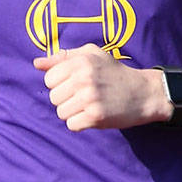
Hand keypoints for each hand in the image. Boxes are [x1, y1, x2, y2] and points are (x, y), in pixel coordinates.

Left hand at [32, 45, 161, 130]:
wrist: (144, 93)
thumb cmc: (115, 73)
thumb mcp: (92, 55)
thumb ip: (63, 57)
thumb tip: (36, 63)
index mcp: (80, 61)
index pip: (49, 79)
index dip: (60, 84)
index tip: (76, 84)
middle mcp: (83, 78)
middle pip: (53, 97)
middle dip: (66, 99)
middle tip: (85, 97)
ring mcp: (89, 98)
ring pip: (61, 113)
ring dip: (73, 113)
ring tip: (89, 106)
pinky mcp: (95, 116)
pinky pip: (72, 125)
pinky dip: (81, 124)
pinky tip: (94, 115)